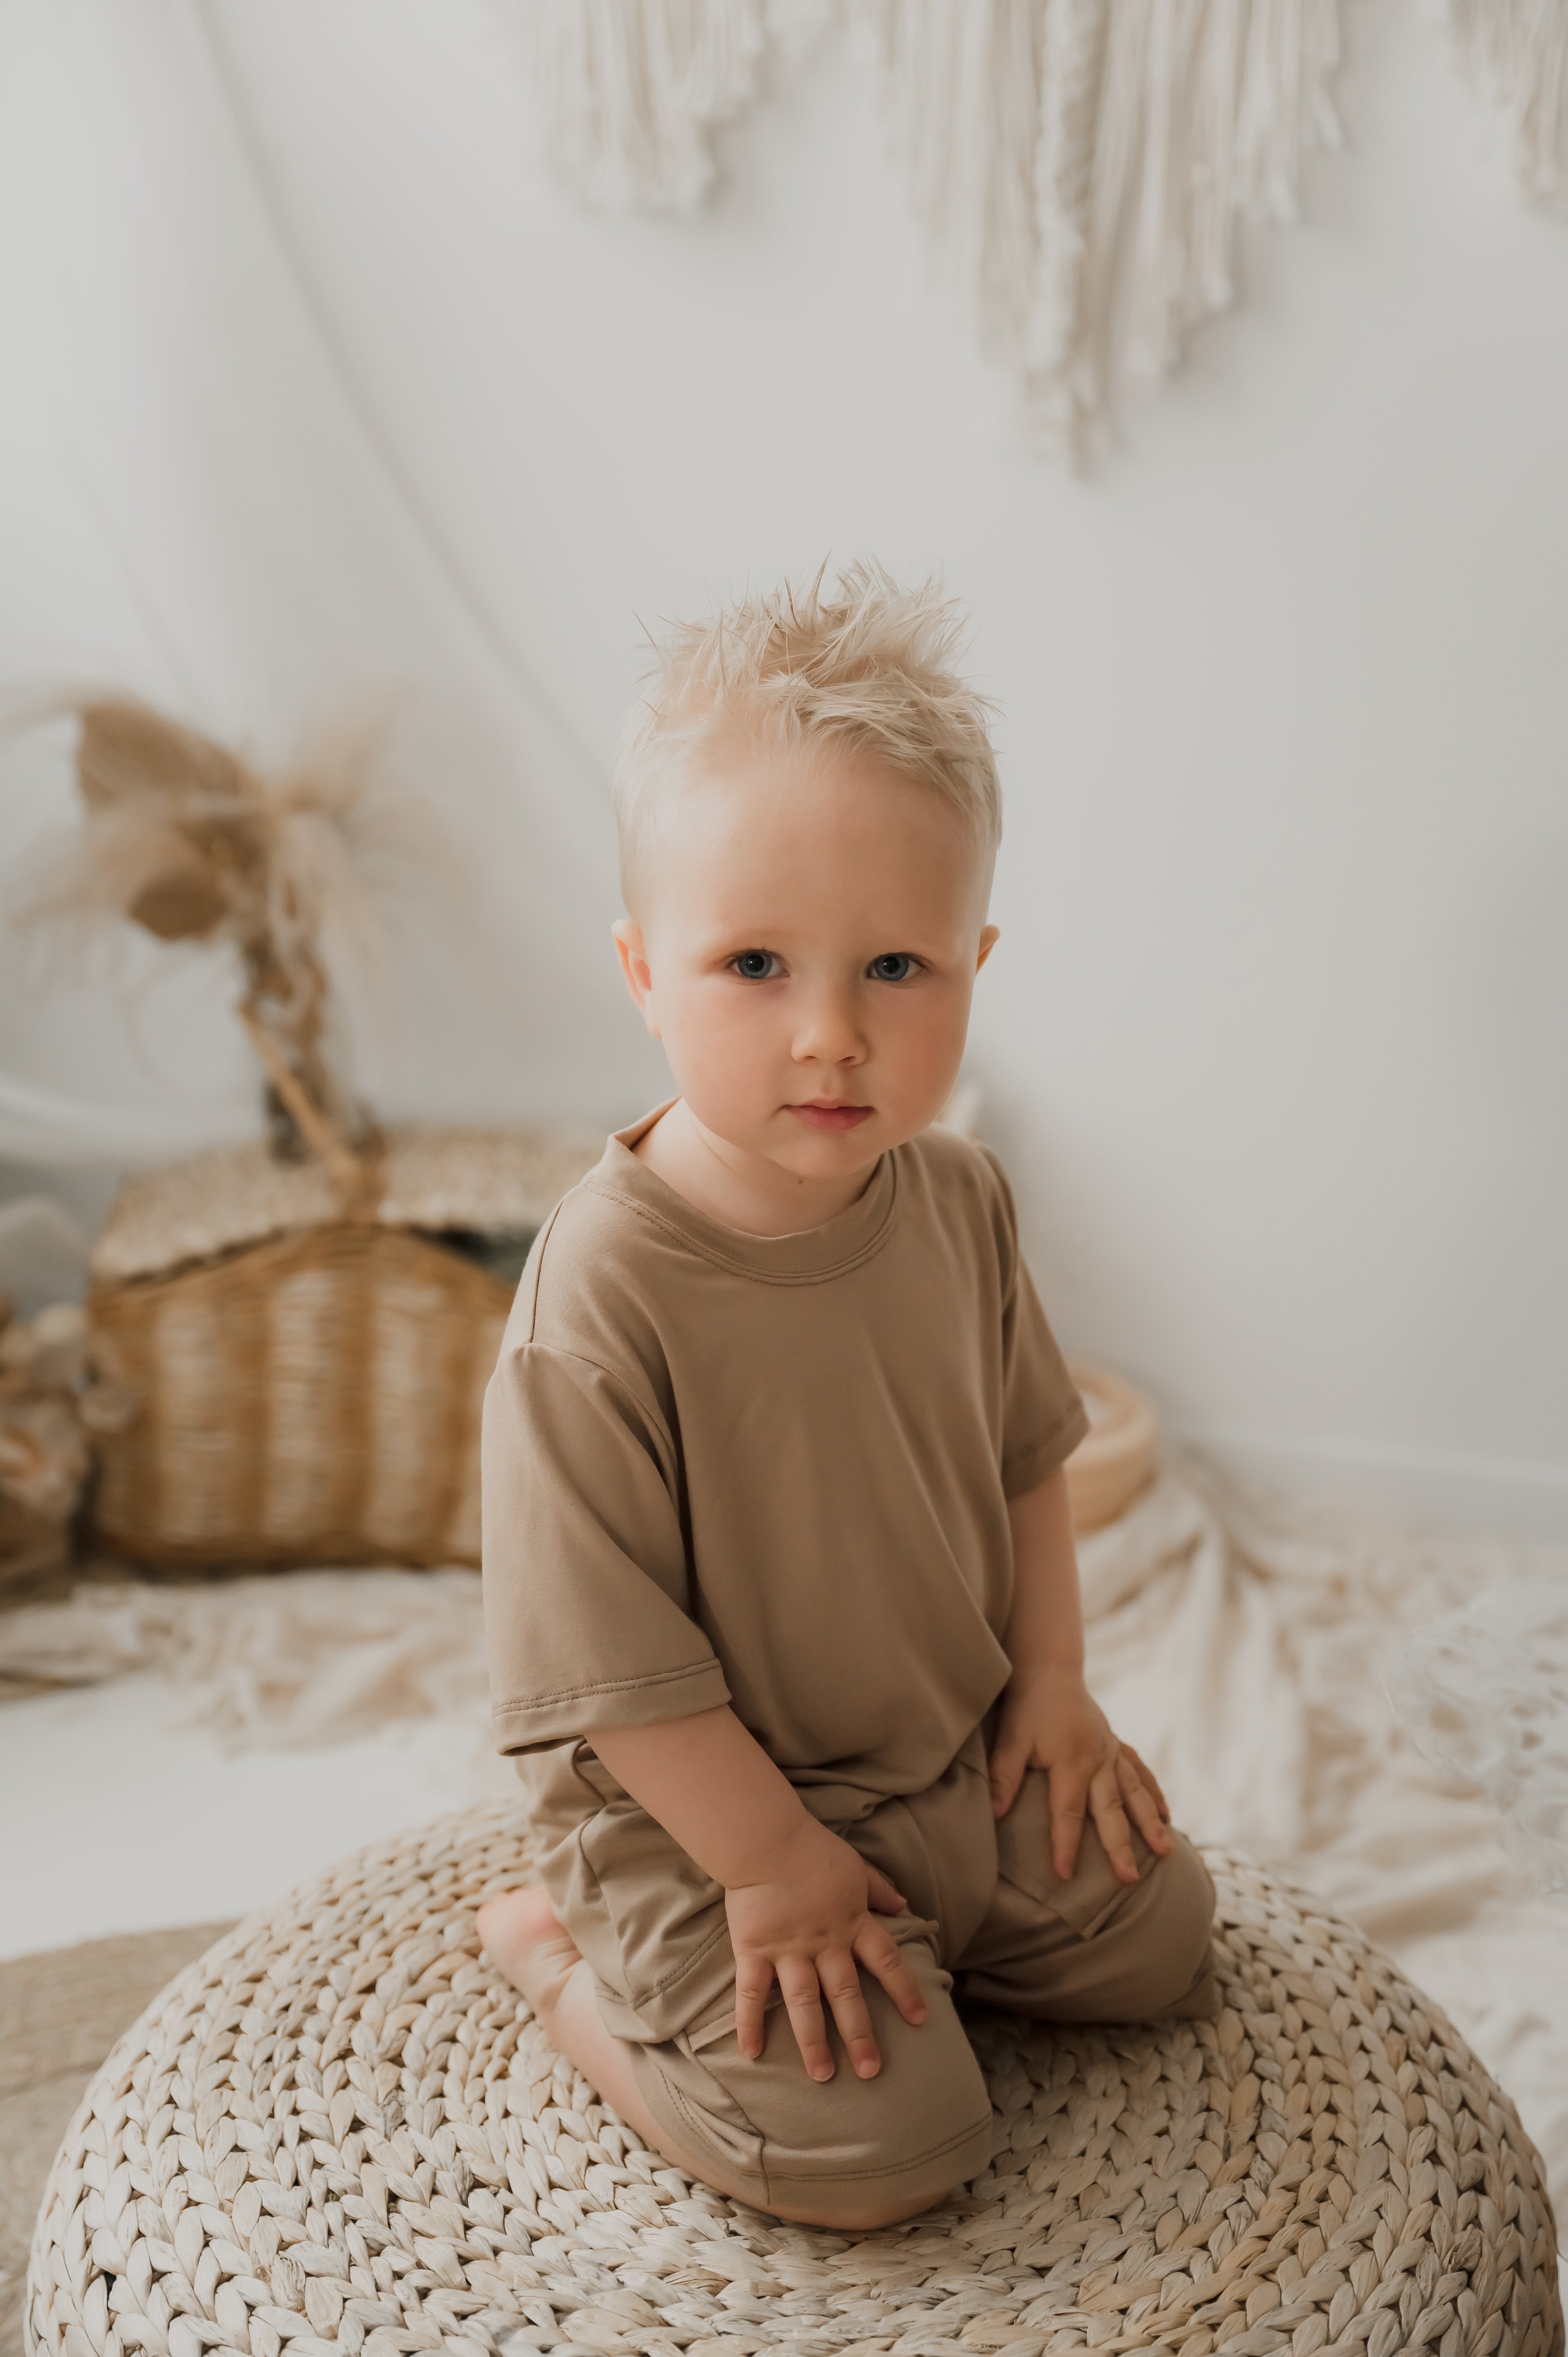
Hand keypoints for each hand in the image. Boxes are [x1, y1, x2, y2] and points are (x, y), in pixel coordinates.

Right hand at [724, 1815, 927, 2082]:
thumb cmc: (812, 1849)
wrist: (765, 1837)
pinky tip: (751, 2053)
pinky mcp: (754, 1950)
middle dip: (860, 2034)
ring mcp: (788, 1950)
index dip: (905, 1990)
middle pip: (846, 1994)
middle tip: (871, 2071)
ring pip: (805, 2003)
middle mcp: (825, 1943)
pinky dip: (750, 2023)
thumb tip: (904, 1906)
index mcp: (852, 1922)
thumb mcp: (856, 1867)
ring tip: (822, 2075)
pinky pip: (752, 1993)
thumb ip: (878, 1890)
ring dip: (813, 2041)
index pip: (886, 1961)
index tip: (921, 2020)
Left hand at [988, 1664, 1171, 1883]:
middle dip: (1120, 1846)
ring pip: (1134, 1793)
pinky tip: (1165, 1814)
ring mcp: (1111, 1752)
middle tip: (1130, 1878)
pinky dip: (1153, 1793)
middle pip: (1110, 1810)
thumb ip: (1004, 1777)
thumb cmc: (1027, 1706)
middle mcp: (1098, 1759)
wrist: (1049, 1669)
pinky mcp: (1115, 1744)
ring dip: (1149, 1823)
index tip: (1065, 1875)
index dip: (1065, 1845)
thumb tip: (993, 1814)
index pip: (1067, 1813)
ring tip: (1165, 1851)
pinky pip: (1139, 1771)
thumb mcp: (1010, 1739)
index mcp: (1071, 1761)